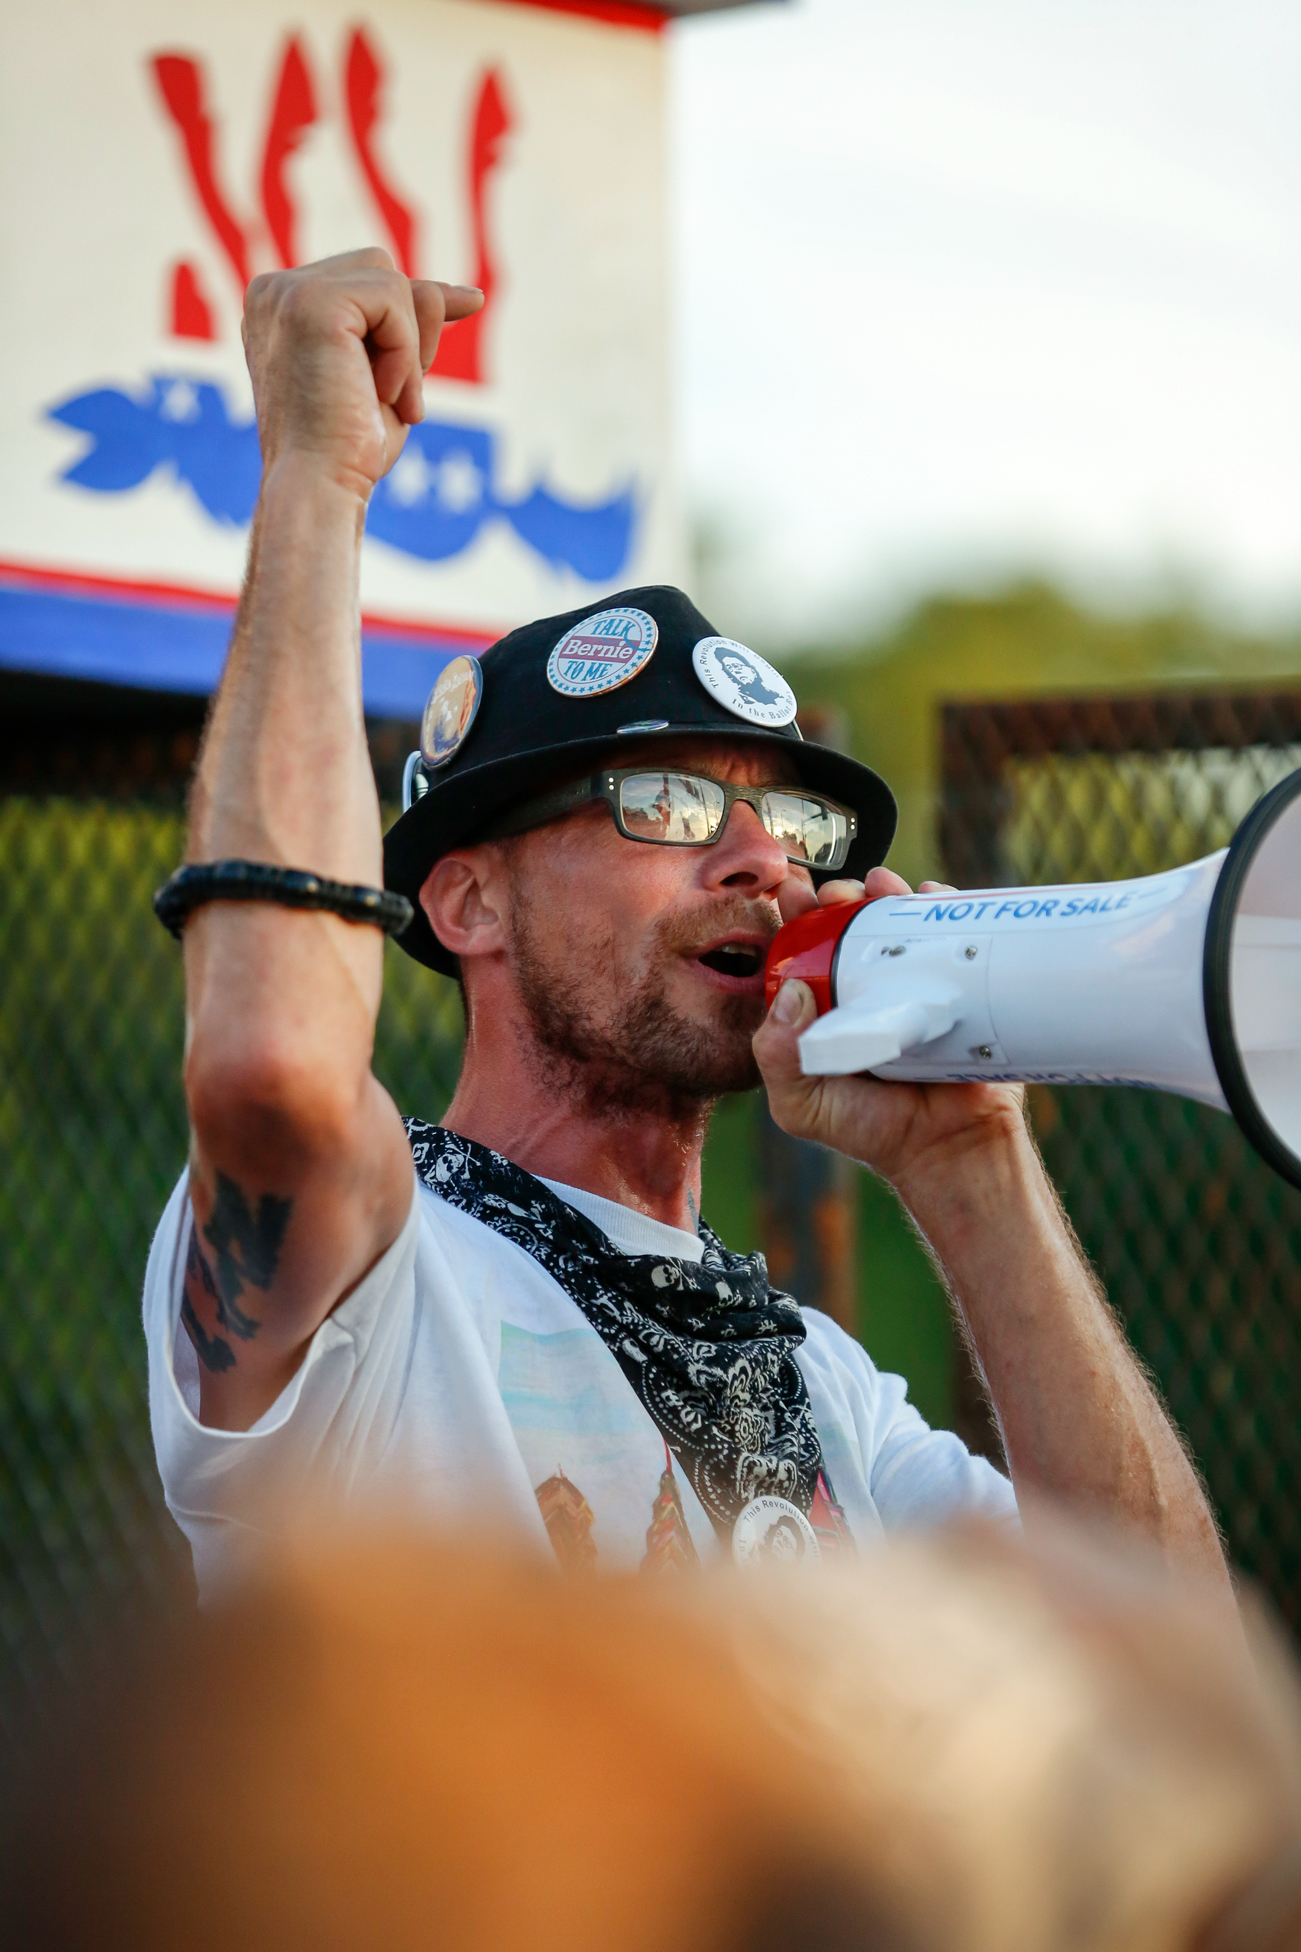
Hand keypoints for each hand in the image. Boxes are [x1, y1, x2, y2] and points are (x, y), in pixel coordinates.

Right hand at [242, 248, 483, 498]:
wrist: (319, 488)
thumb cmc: (349, 449)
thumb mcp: (391, 376)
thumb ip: (413, 328)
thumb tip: (469, 295)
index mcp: (281, 308)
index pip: (365, 279)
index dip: (413, 304)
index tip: (470, 303)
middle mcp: (273, 292)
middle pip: (379, 266)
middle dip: (409, 329)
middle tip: (400, 399)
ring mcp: (286, 292)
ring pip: (392, 280)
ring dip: (408, 347)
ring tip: (387, 400)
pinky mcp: (310, 301)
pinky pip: (394, 298)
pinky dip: (406, 351)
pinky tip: (383, 393)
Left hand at [753, 868, 1026, 1187]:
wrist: (949, 1147)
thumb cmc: (870, 1129)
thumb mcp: (801, 1104)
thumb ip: (777, 1057)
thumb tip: (791, 991)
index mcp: (822, 1011)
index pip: (801, 952)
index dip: (795, 918)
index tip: (793, 892)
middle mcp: (863, 991)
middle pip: (848, 926)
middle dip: (839, 897)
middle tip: (837, 893)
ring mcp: (911, 984)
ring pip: (894, 923)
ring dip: (883, 891)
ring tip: (877, 884)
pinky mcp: (955, 982)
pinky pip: (947, 934)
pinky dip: (937, 906)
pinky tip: (927, 894)